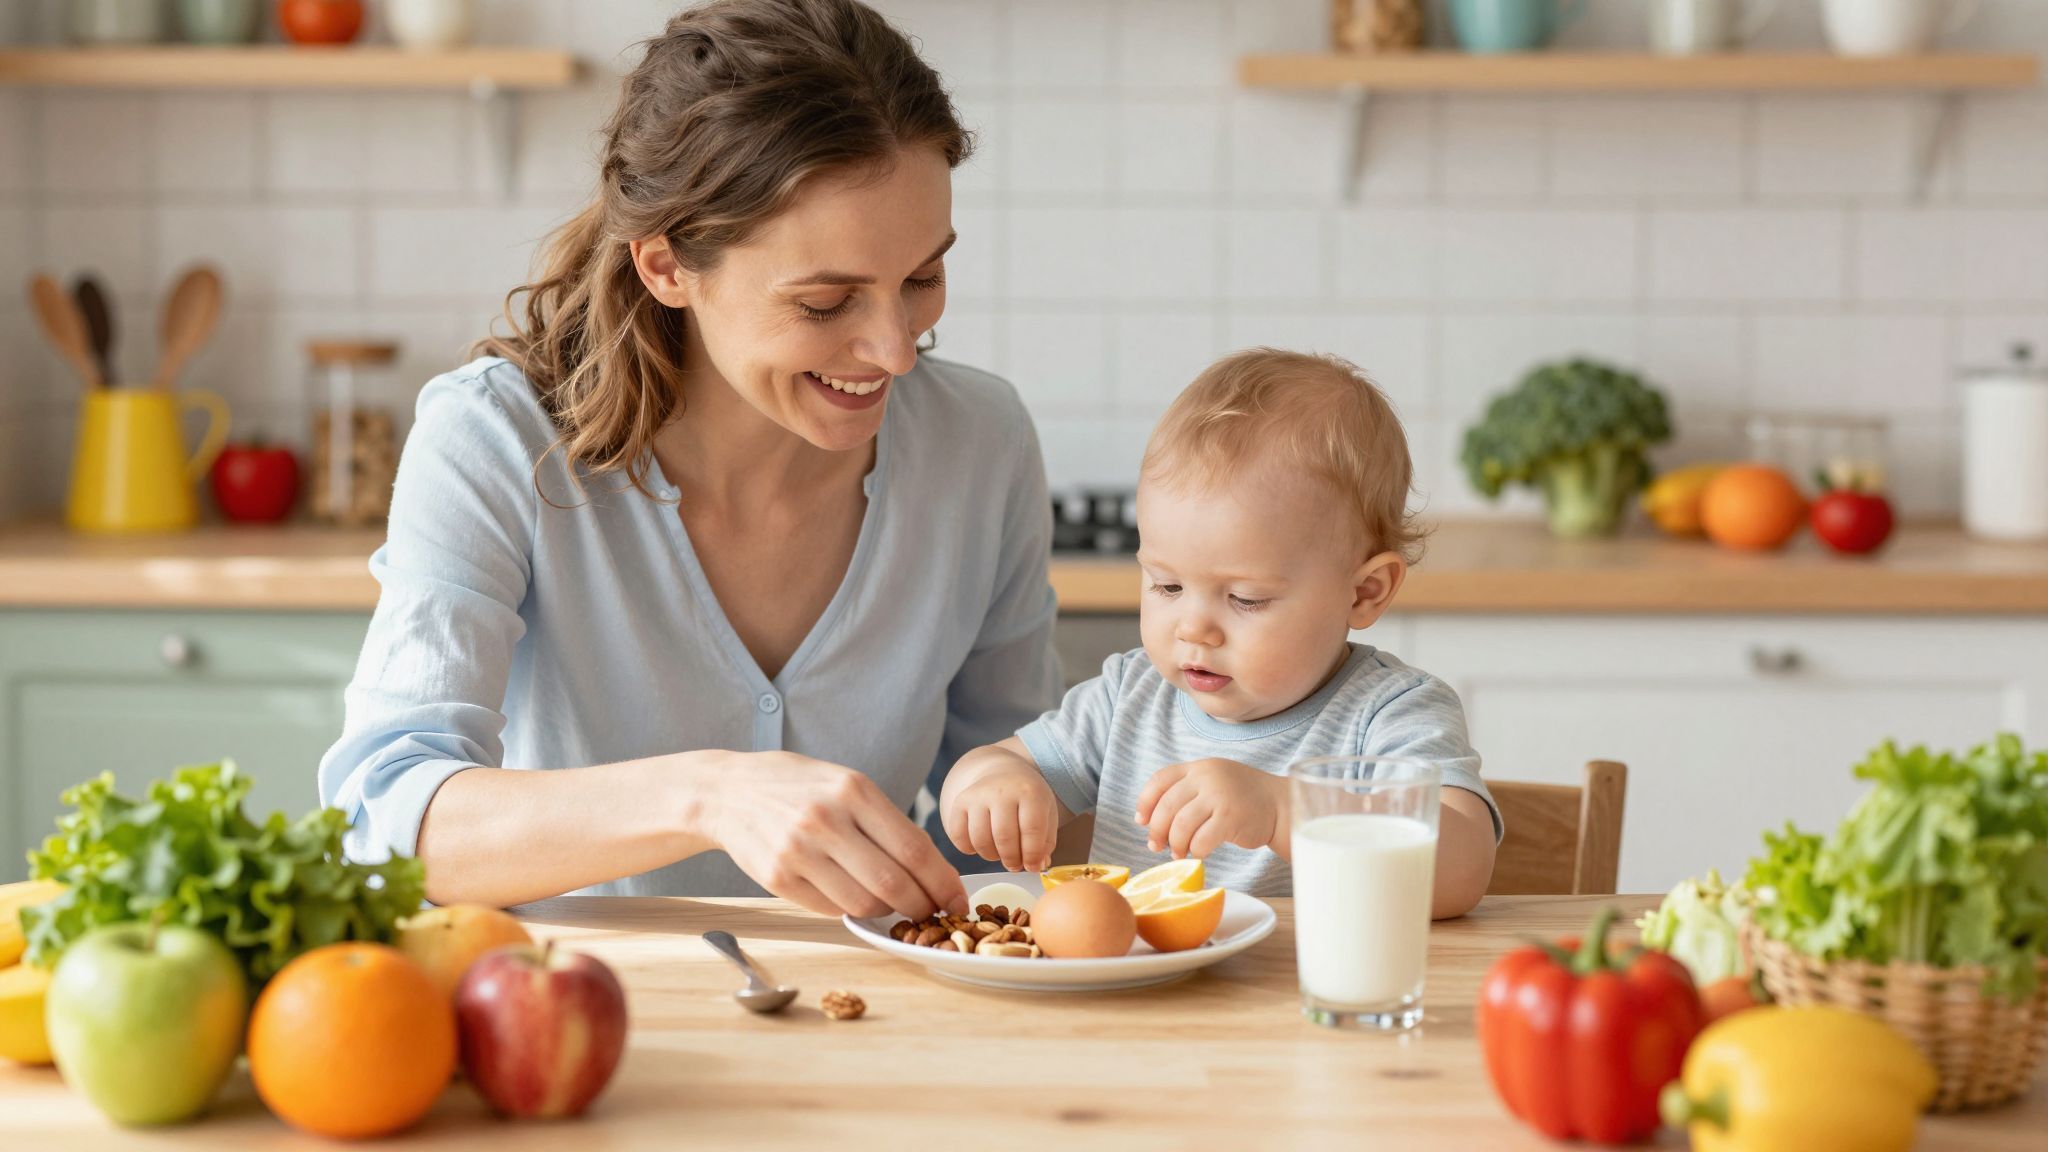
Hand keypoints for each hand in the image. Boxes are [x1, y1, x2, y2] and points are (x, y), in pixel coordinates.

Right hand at [701, 751, 965, 920]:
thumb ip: (884, 820)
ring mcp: (798, 851)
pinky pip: (830, 909)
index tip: (957, 899)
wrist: (728, 791)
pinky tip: (853, 896)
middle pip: (893, 884)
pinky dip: (851, 910)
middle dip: (922, 906)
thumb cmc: (798, 786)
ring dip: (887, 911)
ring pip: (863, 904)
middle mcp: (826, 820)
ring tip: (891, 903)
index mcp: (853, 790)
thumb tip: (932, 868)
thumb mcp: (845, 782)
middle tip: (932, 913)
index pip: (914, 849)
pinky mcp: (777, 879)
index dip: (943, 882)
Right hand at [940, 759, 1059, 873]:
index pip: (1032, 829)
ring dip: (991, 856)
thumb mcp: (1047, 813)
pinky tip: (982, 845)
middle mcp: (1002, 790)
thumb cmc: (1027, 798)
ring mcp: (978, 795)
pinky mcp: (960, 802)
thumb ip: (1045, 842)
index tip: (1033, 866)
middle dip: (1011, 859)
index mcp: (1030, 791)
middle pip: (1004, 837)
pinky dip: (968, 848)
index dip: (1033, 855)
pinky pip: (958, 835)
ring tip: (1000, 853)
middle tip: (1015, 865)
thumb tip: (1036, 866)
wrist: (1002, 772)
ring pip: (980, 839)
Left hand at [1134, 758, 1285, 859]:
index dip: (1145, 802)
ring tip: (1178, 852)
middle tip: (1156, 846)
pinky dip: (1195, 850)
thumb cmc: (1241, 799)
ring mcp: (1219, 796)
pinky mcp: (1231, 818)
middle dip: (1157, 830)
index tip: (1141, 821)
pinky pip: (1201, 840)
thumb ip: (1185, 792)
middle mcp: (1207, 777)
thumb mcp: (1212, 782)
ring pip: (1181, 825)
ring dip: (1175, 844)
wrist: (1279, 805)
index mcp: (1198, 767)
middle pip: (1166, 806)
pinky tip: (1199, 853)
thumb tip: (1147, 820)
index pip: (1160, 780)